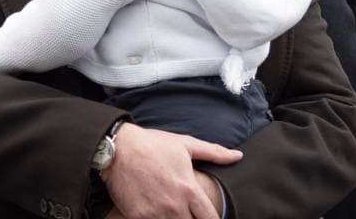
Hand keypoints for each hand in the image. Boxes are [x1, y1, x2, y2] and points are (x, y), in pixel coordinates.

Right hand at [100, 124, 240, 218]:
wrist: (117, 148)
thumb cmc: (152, 144)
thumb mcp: (185, 144)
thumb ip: (214, 152)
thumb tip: (238, 155)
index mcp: (189, 190)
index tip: (206, 216)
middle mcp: (175, 206)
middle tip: (186, 212)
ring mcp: (156, 214)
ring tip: (170, 212)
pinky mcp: (138, 218)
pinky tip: (155, 214)